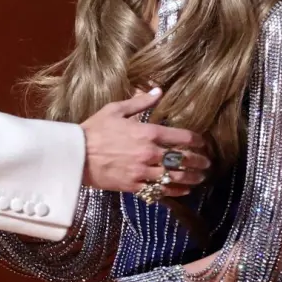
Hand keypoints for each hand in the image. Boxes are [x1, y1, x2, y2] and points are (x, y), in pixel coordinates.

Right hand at [79, 88, 209, 195]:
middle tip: (207, 163)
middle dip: (199, 162)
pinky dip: (175, 191)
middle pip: (183, 159)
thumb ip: (140, 101)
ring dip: (192, 178)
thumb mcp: (116, 109)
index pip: (182, 138)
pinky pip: (160, 191)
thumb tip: (158, 90)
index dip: (197, 141)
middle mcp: (148, 153)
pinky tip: (183, 190)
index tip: (203, 143)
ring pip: (175, 178)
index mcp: (147, 132)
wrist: (75, 155)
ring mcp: (142, 172)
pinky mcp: (134, 186)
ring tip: (200, 178)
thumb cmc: (94, 130)